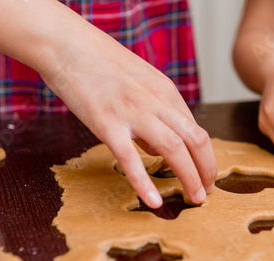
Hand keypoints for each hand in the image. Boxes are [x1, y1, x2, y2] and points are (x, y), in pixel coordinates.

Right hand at [41, 18, 216, 208]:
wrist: (66, 44)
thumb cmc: (99, 63)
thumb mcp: (138, 81)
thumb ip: (153, 112)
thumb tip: (158, 148)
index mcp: (165, 91)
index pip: (195, 129)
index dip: (205, 157)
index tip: (205, 175)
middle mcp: (156, 101)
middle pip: (196, 140)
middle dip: (207, 170)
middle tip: (207, 192)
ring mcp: (133, 112)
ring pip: (173, 149)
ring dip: (190, 177)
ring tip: (196, 199)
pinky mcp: (107, 124)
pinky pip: (130, 158)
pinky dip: (145, 182)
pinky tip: (155, 201)